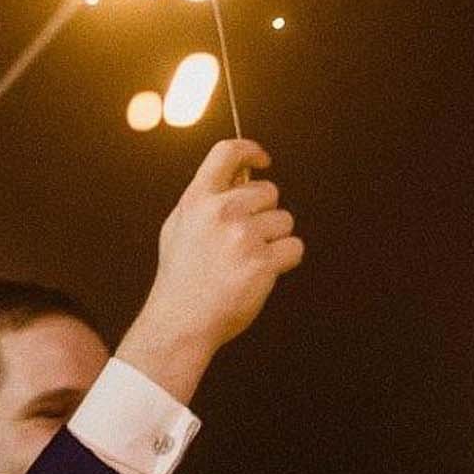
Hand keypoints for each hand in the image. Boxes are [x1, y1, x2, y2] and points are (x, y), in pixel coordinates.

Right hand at [116, 139, 302, 400]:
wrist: (182, 322)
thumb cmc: (181, 279)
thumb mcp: (179, 228)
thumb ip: (206, 199)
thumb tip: (239, 175)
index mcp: (197, 199)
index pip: (228, 152)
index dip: (250, 151)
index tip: (263, 160)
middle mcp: (221, 212)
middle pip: (268, 191)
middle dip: (265, 213)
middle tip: (247, 240)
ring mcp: (243, 236)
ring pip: (284, 221)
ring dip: (275, 240)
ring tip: (248, 261)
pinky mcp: (263, 262)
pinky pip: (294, 248)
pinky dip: (285, 261)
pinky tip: (263, 274)